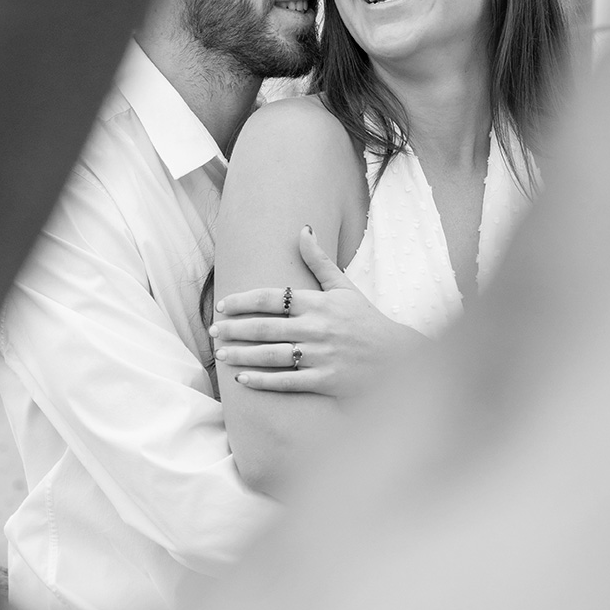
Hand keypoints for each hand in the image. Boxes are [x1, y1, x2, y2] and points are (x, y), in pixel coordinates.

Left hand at [210, 227, 428, 397]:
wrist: (396, 357)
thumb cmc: (365, 320)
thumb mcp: (344, 287)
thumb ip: (319, 261)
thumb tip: (303, 228)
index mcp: (318, 303)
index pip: (272, 298)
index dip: (243, 301)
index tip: (224, 306)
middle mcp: (316, 328)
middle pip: (265, 327)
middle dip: (234, 329)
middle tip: (213, 330)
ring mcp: (320, 355)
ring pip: (271, 355)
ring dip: (241, 355)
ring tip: (220, 354)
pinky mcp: (325, 380)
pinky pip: (286, 381)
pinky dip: (262, 381)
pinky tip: (242, 379)